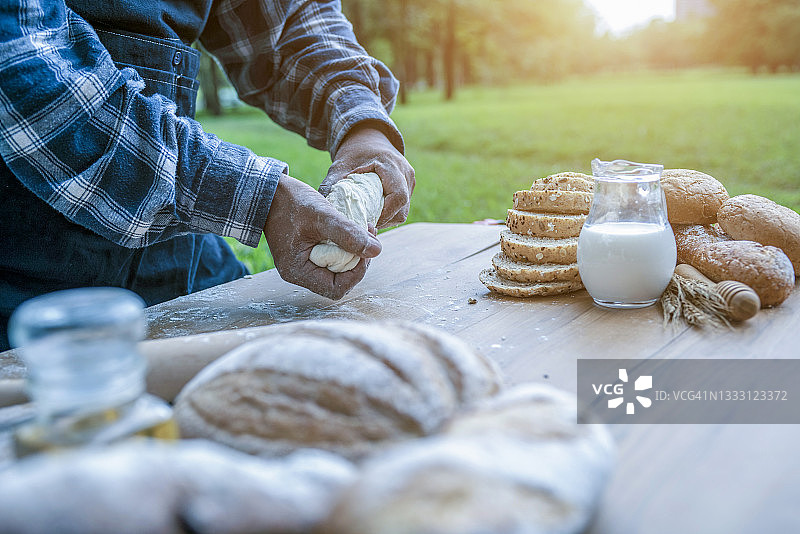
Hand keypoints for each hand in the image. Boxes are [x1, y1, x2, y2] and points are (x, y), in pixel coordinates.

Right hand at [263, 174, 381, 299]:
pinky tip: (351, 229)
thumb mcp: (322, 215)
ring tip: (363, 229)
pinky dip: (345, 246)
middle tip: (368, 234)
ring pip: (338, 269)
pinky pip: (332, 257)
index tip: (366, 248)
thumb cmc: (290, 202)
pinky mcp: (308, 253)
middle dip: (359, 260)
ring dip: (354, 252)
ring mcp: (303, 263)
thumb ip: (347, 233)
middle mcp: (299, 272)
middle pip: (340, 280)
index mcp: (297, 271)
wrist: (269, 189)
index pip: (337, 288)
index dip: (357, 272)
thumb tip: (376, 250)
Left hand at [321, 125, 414, 228]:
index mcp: (391, 164)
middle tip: (364, 224)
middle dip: (384, 220)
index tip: (367, 222)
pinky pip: (403, 207)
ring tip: (368, 219)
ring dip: (387, 219)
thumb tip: (323, 209)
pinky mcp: (409, 186)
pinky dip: (389, 214)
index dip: (385, 214)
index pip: (398, 196)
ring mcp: (410, 180)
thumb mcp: (340, 166)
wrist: (368, 138)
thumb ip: (330, 185)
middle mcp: (405, 172)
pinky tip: (374, 213)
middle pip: (402, 207)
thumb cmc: (353, 152)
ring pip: (403, 210)